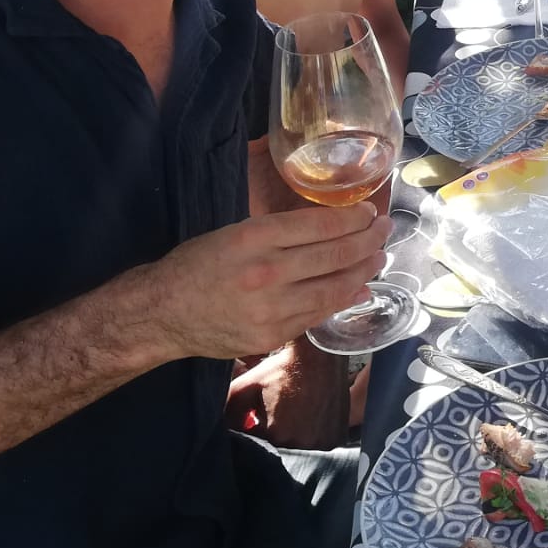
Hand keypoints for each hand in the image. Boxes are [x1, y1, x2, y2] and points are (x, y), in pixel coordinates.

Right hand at [135, 204, 390, 362]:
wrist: (162, 313)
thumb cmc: (197, 264)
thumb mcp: (235, 233)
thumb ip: (280, 232)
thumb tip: (332, 229)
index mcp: (254, 239)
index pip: (319, 226)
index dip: (353, 219)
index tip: (370, 212)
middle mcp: (266, 272)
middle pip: (334, 256)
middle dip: (368, 241)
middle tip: (385, 231)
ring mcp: (271, 308)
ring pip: (333, 288)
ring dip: (362, 272)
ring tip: (378, 258)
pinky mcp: (272, 335)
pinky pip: (317, 314)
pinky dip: (343, 300)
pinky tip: (359, 289)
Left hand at [226, 340, 350, 448]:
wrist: (319, 355)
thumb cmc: (281, 370)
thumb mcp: (246, 387)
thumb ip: (227, 412)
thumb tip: (217, 432)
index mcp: (276, 434)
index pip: (257, 446)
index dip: (255, 433)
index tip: (259, 419)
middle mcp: (301, 443)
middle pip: (278, 451)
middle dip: (274, 437)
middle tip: (278, 416)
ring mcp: (322, 442)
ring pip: (299, 451)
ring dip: (294, 440)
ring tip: (295, 416)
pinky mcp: (336, 437)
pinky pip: (318, 447)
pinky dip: (312, 437)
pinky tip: (309, 418)